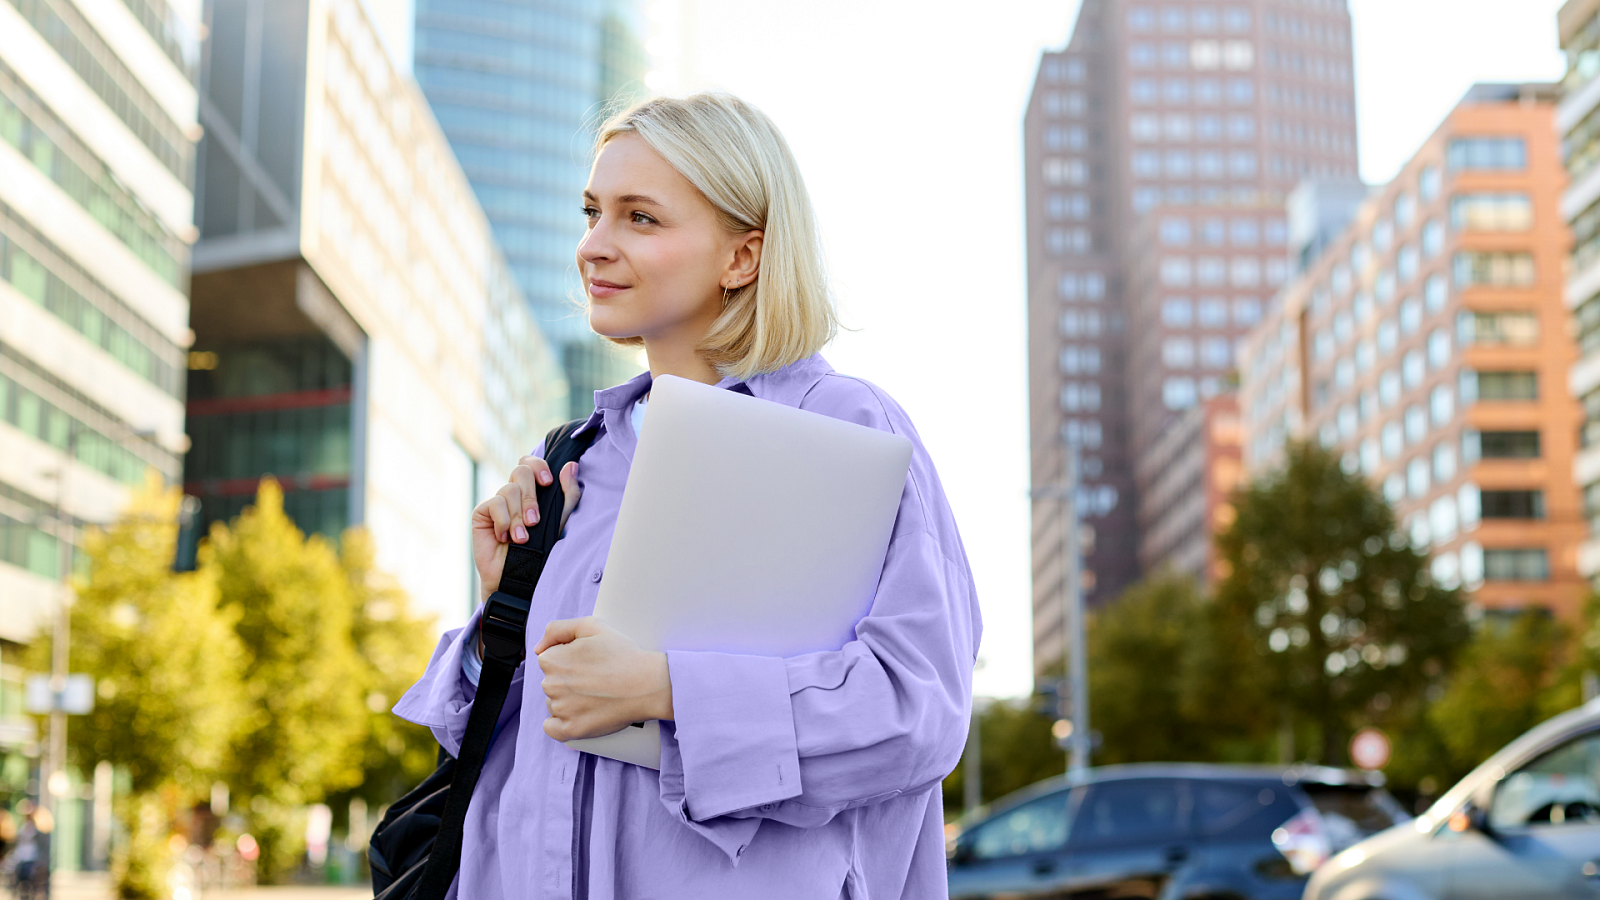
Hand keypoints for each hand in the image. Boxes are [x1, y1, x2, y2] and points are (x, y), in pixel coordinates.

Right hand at [471, 455, 581, 601]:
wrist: (519, 577)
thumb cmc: (541, 550)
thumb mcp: (560, 521)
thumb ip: (568, 494)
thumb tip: (571, 465)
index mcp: (532, 491)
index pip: (530, 463)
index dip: (538, 466)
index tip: (548, 482)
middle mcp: (514, 494)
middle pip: (520, 471)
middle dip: (531, 497)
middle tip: (535, 521)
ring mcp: (497, 503)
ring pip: (508, 490)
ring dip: (518, 516)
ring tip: (522, 538)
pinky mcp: (482, 513)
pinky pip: (494, 504)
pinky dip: (504, 522)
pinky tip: (504, 538)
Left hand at [533, 617, 673, 740]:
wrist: (647, 684)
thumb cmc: (623, 655)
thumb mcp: (590, 626)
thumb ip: (557, 629)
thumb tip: (538, 649)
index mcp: (552, 660)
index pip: (550, 661)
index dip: (569, 660)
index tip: (587, 663)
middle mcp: (552, 685)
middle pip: (552, 683)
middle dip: (568, 680)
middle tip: (594, 678)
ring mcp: (561, 709)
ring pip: (554, 704)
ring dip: (569, 701)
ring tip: (595, 695)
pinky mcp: (572, 729)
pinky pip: (552, 729)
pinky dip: (561, 724)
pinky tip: (578, 715)